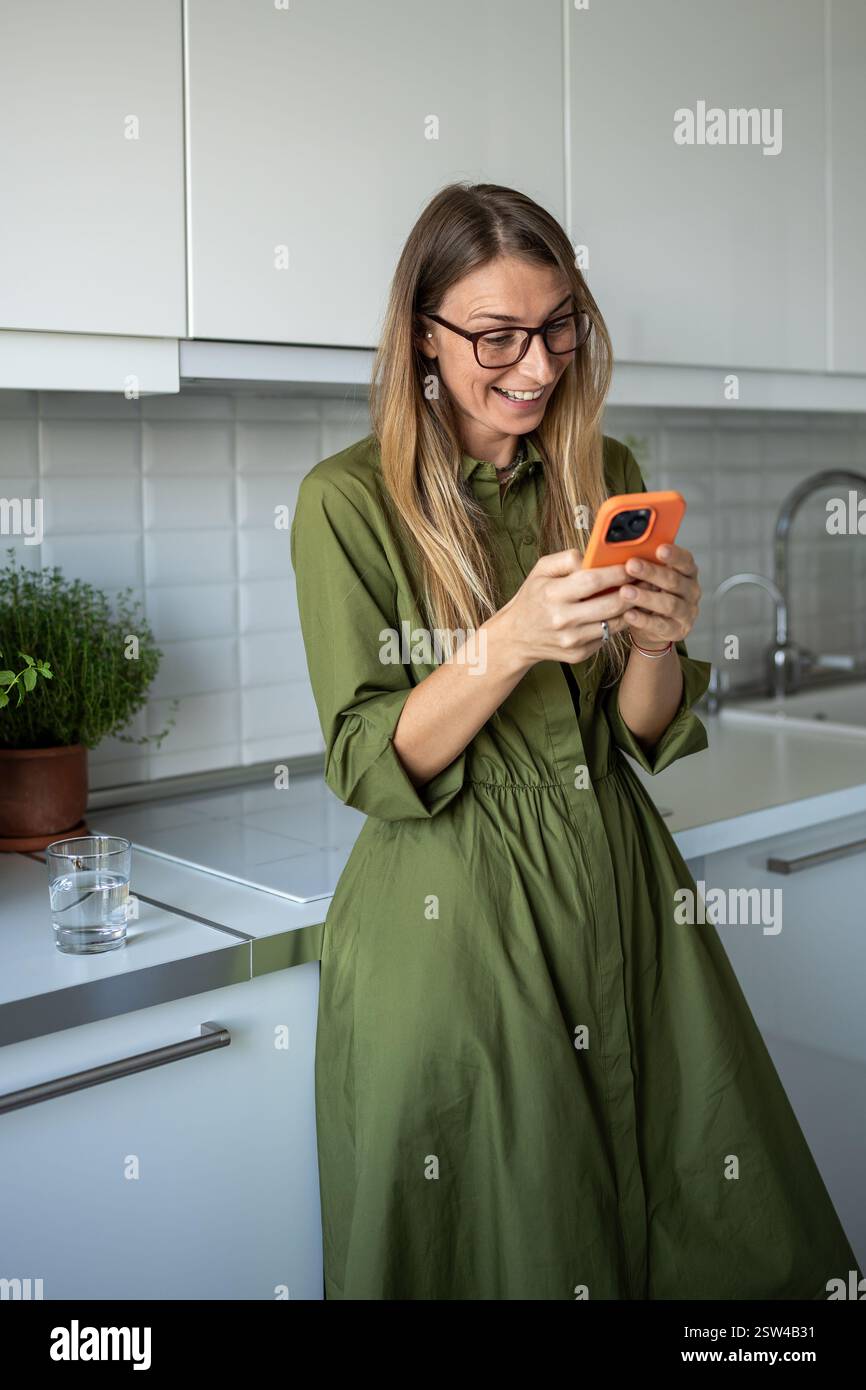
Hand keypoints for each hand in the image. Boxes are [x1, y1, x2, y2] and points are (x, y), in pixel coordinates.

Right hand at [495, 550, 633, 671]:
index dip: (617, 573)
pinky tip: (619, 613)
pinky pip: (607, 636)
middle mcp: (562, 619)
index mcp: (552, 594)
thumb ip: (567, 558)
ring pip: (614, 623)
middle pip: (610, 604)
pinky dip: (616, 623)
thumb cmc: (533, 598)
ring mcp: (571, 640)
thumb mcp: (541, 570)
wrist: (516, 636)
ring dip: (630, 608)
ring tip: (640, 595)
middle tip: (646, 580)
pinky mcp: (578, 654)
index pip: (593, 581)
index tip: (632, 565)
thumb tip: (596, 557)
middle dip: (633, 591)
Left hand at [618, 543, 700, 649]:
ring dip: (646, 597)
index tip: (659, 549)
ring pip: (669, 604)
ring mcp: (687, 612)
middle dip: (651, 572)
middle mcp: (691, 591)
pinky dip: (644, 620)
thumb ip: (646, 563)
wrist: (652, 625)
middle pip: (674, 580)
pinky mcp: (677, 630)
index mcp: (687, 572)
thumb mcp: (651, 576)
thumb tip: (623, 550)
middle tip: (631, 566)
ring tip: (625, 592)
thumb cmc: (651, 592)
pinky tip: (629, 614)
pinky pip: (660, 625)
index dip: (674, 555)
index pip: (685, 560)